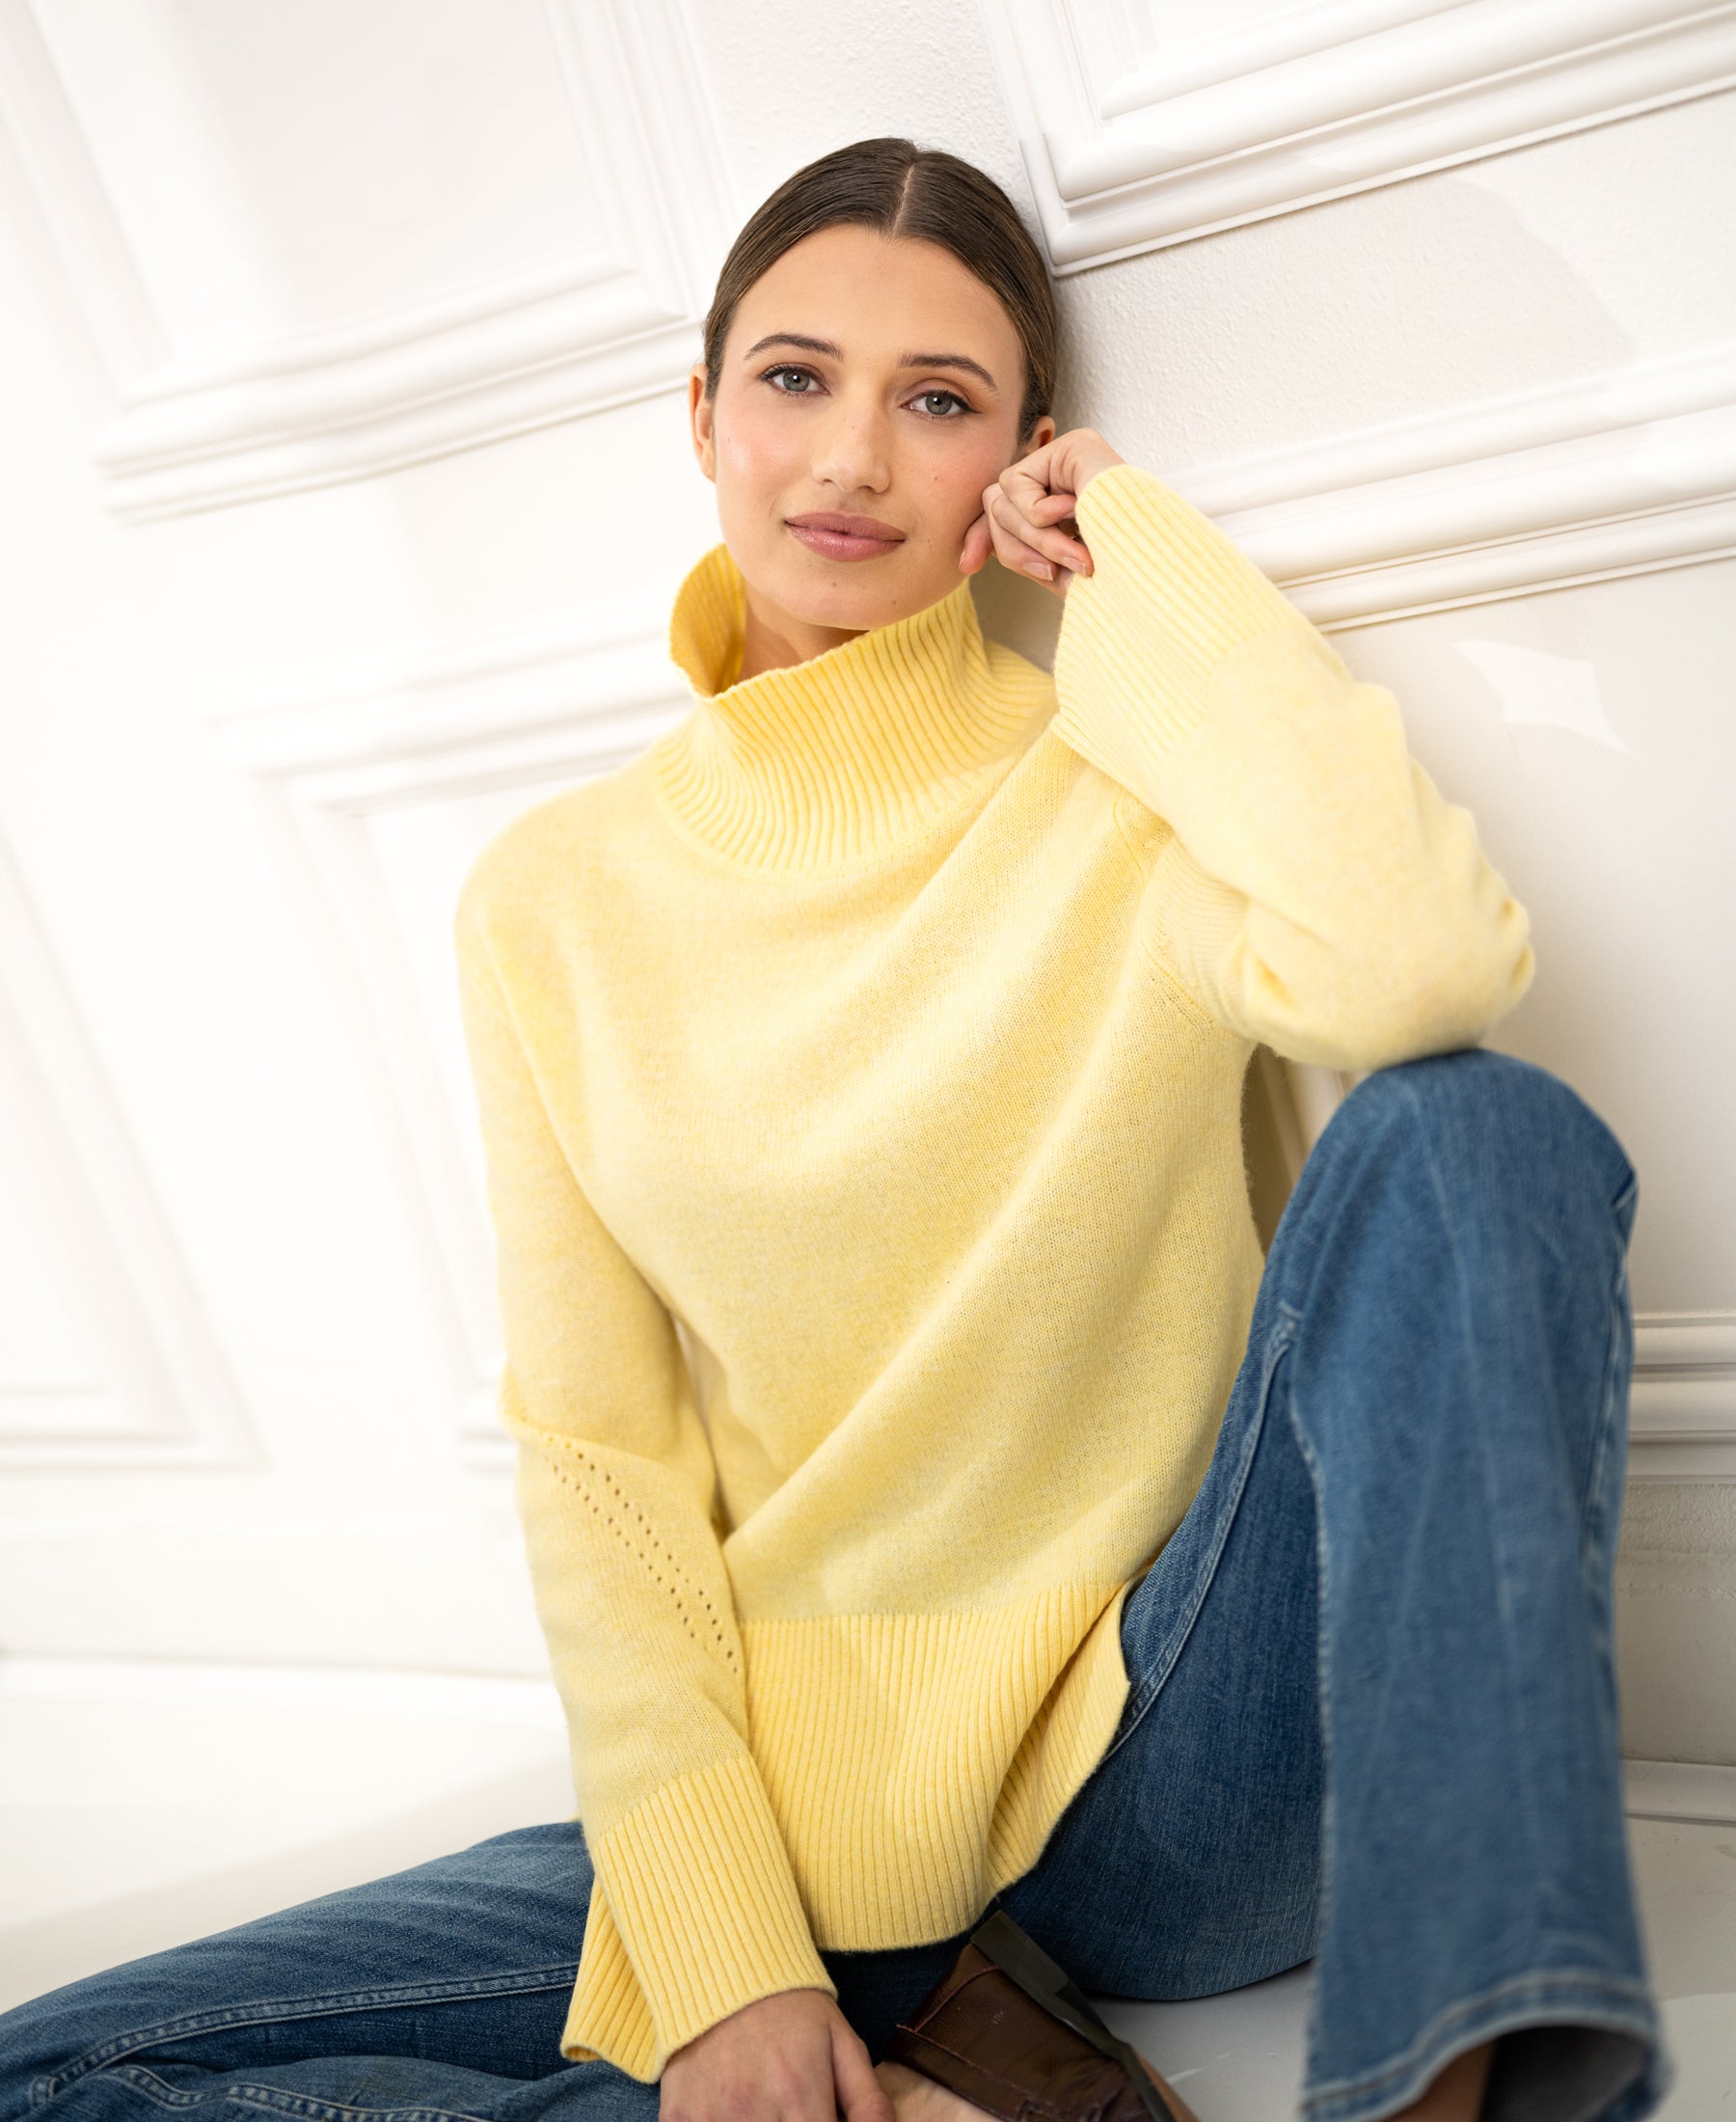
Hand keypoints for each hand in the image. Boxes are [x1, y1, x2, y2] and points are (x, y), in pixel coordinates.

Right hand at [660, 1987, 893, 2121]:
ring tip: (767, 2107)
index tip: (819, 2118)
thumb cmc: (789, 2006)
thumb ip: (868, 2102)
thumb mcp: (841, 2042)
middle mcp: (755, 2114)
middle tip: (794, 2109)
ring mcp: (711, 2117)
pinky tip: (729, 2110)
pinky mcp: (678, 2116)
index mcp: (801, 2099)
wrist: (723, 1963)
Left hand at [960, 428, 1124, 595]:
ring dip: (1034, 539)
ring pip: (1001, 498)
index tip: (967, 566)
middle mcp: (1063, 476)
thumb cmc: (1118, 579)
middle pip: (995, 507)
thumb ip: (1017, 553)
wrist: (1153, 574)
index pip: (1001, 512)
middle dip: (1016, 549)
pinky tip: (1076, 515)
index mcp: (1061, 504)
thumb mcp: (1055, 572)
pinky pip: (1018, 485)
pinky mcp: (1075, 445)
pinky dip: (1040, 515)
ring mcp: (1069, 457)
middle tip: (1056, 572)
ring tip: (1076, 556)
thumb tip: (968, 554)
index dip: (982, 537)